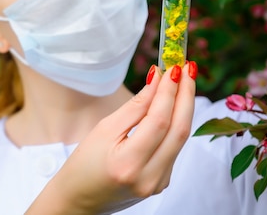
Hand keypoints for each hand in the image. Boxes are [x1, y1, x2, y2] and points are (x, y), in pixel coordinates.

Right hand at [25, 62, 196, 214]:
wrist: (79, 198)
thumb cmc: (84, 163)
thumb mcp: (103, 130)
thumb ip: (134, 108)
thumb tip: (157, 81)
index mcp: (128, 163)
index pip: (159, 121)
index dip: (168, 92)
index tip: (173, 67)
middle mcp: (149, 177)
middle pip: (179, 130)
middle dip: (186, 95)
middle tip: (187, 67)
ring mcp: (159, 183)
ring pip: (180, 139)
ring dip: (184, 106)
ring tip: (184, 80)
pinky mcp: (162, 182)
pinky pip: (174, 147)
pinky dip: (175, 123)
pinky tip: (173, 105)